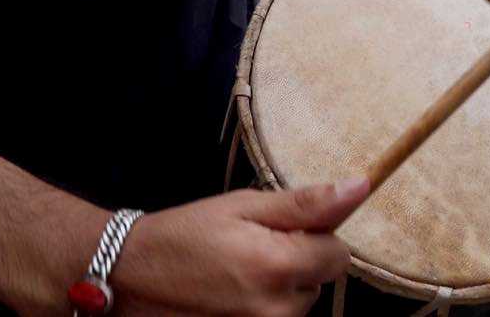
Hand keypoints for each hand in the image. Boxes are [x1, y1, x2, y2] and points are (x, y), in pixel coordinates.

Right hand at [112, 179, 368, 316]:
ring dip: (279, 288)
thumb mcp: (244, 206)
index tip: (282, 229)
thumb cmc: (186, 234)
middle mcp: (275, 311)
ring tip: (236, 271)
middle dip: (296, 262)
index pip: (339, 254)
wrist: (128, 276)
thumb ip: (306, 203)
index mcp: (278, 266)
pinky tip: (231, 294)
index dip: (315, 235)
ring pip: (298, 304)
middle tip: (250, 248)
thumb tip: (361, 186)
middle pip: (319, 281)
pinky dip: (263, 306)